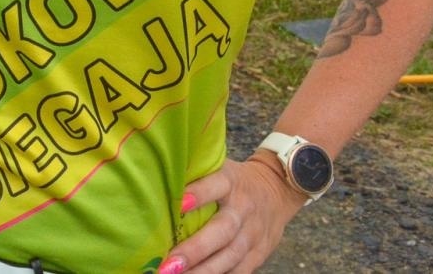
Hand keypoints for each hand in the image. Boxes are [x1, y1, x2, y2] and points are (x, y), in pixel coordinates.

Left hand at [161, 158, 305, 273]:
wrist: (277, 190)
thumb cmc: (233, 181)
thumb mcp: (220, 168)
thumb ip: (196, 175)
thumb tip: (154, 178)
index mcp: (231, 182)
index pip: (216, 185)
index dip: (199, 194)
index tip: (179, 204)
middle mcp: (243, 209)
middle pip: (222, 231)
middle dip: (195, 249)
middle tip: (169, 263)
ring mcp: (253, 234)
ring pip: (230, 256)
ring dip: (204, 271)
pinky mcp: (259, 254)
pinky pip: (240, 271)